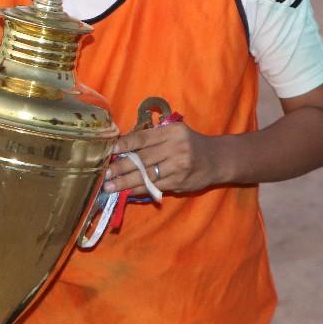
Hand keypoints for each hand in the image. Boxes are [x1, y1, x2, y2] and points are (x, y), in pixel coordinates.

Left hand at [103, 123, 225, 195]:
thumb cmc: (189, 143)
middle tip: (105, 174)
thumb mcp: (174, 133)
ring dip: (126, 182)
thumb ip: (153, 138)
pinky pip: (155, 186)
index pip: (144, 138)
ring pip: (147, 175)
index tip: (111, 150)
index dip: (125, 144)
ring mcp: (178, 167)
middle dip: (121, 167)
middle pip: (143, 159)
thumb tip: (123, 146)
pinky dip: (139, 189)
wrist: (217, 159)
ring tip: (110, 186)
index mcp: (172, 132)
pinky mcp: (180, 182)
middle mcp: (176, 148)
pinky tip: (127, 191)